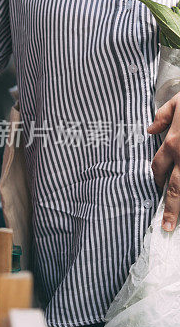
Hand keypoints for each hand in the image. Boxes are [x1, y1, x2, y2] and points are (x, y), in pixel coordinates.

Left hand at [147, 94, 179, 230]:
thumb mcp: (179, 101)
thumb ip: (163, 116)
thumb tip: (150, 129)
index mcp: (172, 143)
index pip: (158, 168)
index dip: (156, 180)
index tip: (157, 189)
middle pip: (174, 188)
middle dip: (170, 208)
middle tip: (166, 225)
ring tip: (177, 224)